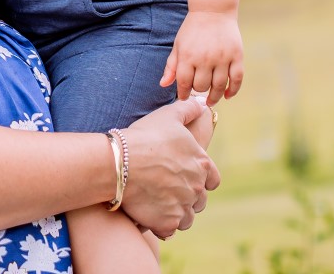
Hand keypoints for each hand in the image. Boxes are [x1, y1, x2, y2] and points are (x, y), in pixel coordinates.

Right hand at [118, 99, 220, 239]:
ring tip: (159, 204)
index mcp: (202, 164)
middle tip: (167, 190)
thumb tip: (201, 102)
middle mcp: (197, 188)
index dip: (201, 179)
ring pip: (186, 218)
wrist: (120, 162)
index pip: (213, 180)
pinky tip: (150, 216)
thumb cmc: (144, 136)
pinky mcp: (167, 222)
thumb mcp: (169, 115)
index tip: (185, 176)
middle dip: (187, 197)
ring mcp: (183, 207)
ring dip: (176, 213)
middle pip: (199, 200)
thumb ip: (188, 109)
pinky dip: (162, 225)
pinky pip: (169, 230)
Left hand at [161, 9, 243, 103]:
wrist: (213, 11)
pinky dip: (233, 91)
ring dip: (214, 96)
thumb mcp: (178, 45)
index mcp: (188, 55)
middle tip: (198, 90)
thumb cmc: (192, 30)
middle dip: (198, 91)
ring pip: (219, 86)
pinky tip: (227, 95)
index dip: (183, 93)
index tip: (184, 96)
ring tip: (211, 100)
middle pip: (202, 86)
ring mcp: (222, 58)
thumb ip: (171, 66)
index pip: (184, 83)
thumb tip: (163, 85)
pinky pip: (237, 79)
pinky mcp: (237, 56)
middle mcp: (205, 58)